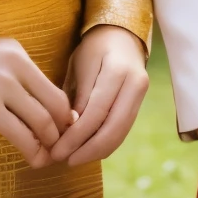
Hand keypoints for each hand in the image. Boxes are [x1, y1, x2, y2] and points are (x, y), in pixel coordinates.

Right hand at [0, 25, 74, 168]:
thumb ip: (21, 75)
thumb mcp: (0, 55)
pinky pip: (15, 131)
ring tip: (48, 157)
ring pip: (39, 120)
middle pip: (55, 106)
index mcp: (22, 57)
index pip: (56, 91)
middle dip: (63, 132)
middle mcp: (17, 68)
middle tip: (62, 148)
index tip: (66, 131)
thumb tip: (42, 103)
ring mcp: (1, 85)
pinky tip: (32, 158)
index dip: (66, 116)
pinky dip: (29, 148)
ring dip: (49, 143)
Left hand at [50, 24, 148, 166]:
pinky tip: (88, 148)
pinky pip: (123, 129)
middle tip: (66, 161)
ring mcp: (141, 95)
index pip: (96, 113)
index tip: (57, 151)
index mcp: (118, 71)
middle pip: (113, 128)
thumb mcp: (81, 66)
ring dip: (98, 151)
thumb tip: (70, 132)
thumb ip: (78, 97)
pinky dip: (106, 143)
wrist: (122, 35)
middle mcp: (135, 84)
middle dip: (88, 150)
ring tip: (74, 159)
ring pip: (121, 132)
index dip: (76, 137)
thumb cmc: (95, 48)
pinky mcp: (140, 103)